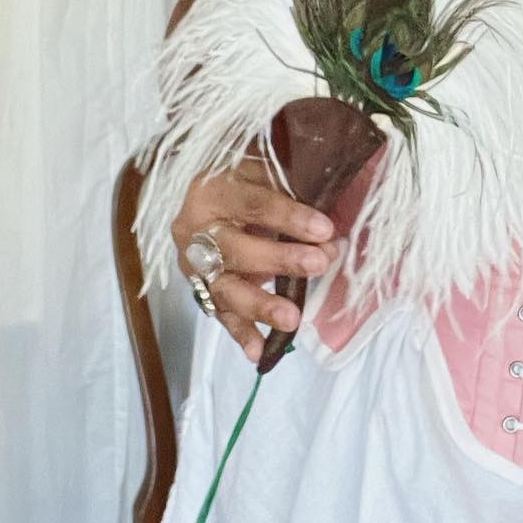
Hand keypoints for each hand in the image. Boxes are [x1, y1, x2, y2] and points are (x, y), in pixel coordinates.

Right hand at [173, 156, 340, 362]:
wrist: (202, 193)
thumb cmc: (245, 179)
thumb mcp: (262, 170)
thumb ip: (291, 191)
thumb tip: (329, 229)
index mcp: (210, 190)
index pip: (251, 203)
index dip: (288, 216)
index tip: (325, 227)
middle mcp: (194, 228)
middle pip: (235, 249)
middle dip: (279, 259)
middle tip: (318, 264)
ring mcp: (194, 263)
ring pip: (224, 287)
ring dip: (259, 305)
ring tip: (292, 319)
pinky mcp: (199, 288)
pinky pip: (220, 313)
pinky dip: (240, 333)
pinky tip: (258, 352)